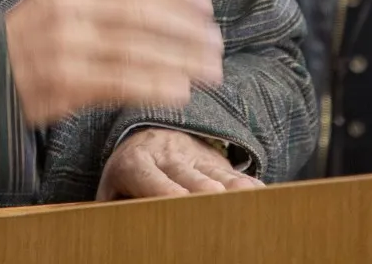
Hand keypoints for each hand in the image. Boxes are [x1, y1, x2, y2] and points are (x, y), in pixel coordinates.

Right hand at [3, 0, 222, 126]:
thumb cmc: (38, 35)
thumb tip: (179, 6)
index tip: (206, 6)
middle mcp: (68, 6)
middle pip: (143, 13)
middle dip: (187, 30)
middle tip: (217, 42)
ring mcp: (65, 44)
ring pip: (137, 50)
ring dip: (181, 61)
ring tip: (211, 70)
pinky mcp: (64, 82)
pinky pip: (121, 82)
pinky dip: (155, 86)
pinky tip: (180, 91)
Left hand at [97, 127, 263, 199]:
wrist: (146, 137)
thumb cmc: (127, 176)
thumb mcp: (112, 190)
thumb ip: (115, 209)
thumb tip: (113, 234)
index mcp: (134, 163)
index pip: (151, 179)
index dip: (165, 191)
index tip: (177, 202)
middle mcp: (166, 155)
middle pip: (189, 177)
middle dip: (201, 191)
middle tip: (213, 204)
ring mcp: (194, 154)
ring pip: (216, 173)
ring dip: (230, 188)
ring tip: (245, 200)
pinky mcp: (215, 159)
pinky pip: (233, 173)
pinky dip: (246, 185)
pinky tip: (259, 194)